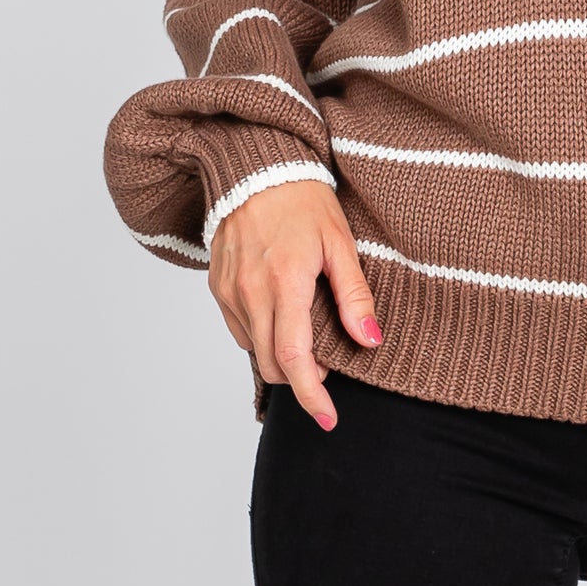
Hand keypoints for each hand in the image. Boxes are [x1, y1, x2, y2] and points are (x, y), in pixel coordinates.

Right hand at [207, 179, 381, 428]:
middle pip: (272, 364)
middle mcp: (250, 292)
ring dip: (280, 356)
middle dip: (301, 378)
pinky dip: (262, 335)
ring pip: (254, 350)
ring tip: (306, 331)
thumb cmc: (304, 201)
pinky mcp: (217, 286)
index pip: (294, 358)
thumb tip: (370, 341)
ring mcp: (229, 290)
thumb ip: (355, 296)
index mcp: (285, 281)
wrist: (258, 166)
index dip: (311, 396)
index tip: (329, 419)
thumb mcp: (340, 243)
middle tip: (329, 367)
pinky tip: (280, 315)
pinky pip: (240, 329)